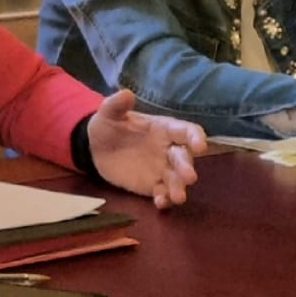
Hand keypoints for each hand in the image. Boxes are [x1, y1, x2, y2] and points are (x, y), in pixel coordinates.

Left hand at [86, 89, 206, 208]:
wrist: (95, 148)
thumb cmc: (109, 126)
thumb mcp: (108, 113)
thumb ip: (117, 105)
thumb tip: (127, 93)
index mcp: (163, 129)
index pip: (185, 131)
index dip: (195, 137)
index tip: (200, 145)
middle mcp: (168, 150)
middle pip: (183, 158)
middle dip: (187, 167)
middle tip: (189, 177)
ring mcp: (161, 169)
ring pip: (176, 179)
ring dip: (179, 188)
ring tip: (179, 197)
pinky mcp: (152, 185)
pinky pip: (162, 193)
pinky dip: (163, 199)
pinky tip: (160, 203)